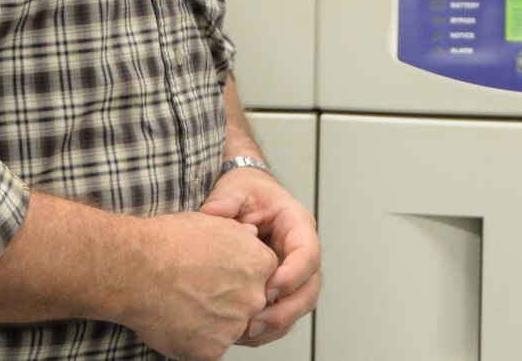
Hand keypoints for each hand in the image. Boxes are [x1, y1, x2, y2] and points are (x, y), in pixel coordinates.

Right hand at [123, 211, 275, 360]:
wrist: (136, 269)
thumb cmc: (170, 242)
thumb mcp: (214, 223)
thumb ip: (240, 234)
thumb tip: (251, 235)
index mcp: (259, 264)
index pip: (262, 277)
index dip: (237, 275)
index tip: (217, 274)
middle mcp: (254, 297)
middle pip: (249, 304)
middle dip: (228, 300)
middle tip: (198, 291)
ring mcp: (234, 326)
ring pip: (228, 328)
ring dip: (211, 321)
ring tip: (183, 303)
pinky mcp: (212, 350)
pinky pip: (209, 348)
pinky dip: (194, 340)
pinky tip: (176, 320)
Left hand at [199, 168, 321, 345]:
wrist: (243, 198)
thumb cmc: (245, 191)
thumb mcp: (235, 188)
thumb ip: (224, 201)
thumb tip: (211, 216)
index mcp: (297, 225)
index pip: (308, 254)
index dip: (293, 274)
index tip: (268, 287)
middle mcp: (300, 253)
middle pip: (310, 288)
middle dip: (287, 309)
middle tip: (256, 321)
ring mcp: (294, 274)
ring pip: (298, 307)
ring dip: (276, 324)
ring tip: (246, 333)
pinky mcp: (280, 290)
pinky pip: (282, 316)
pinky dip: (267, 329)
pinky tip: (242, 334)